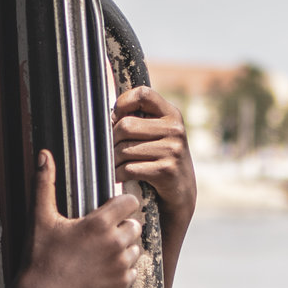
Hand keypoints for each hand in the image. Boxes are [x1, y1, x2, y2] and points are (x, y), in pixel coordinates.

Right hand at [6, 151, 141, 287]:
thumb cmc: (40, 256)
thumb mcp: (41, 218)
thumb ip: (45, 183)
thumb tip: (44, 155)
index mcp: (99, 223)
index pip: (129, 201)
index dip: (121, 202)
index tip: (111, 207)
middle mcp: (115, 243)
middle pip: (135, 224)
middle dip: (122, 225)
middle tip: (102, 232)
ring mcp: (120, 265)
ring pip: (135, 247)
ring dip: (124, 247)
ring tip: (101, 251)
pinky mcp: (120, 284)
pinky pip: (132, 270)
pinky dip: (122, 268)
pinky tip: (102, 268)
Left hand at [112, 85, 195, 234]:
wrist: (181, 193)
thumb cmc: (161, 160)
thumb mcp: (159, 134)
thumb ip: (140, 120)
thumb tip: (106, 117)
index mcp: (171, 114)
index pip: (143, 94)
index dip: (123, 103)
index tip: (116, 117)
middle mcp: (175, 129)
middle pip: (125, 126)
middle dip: (112, 140)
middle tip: (111, 150)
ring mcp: (172, 150)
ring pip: (124, 149)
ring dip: (113, 160)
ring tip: (116, 165)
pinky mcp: (166, 171)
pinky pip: (128, 168)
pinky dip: (118, 174)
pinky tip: (120, 176)